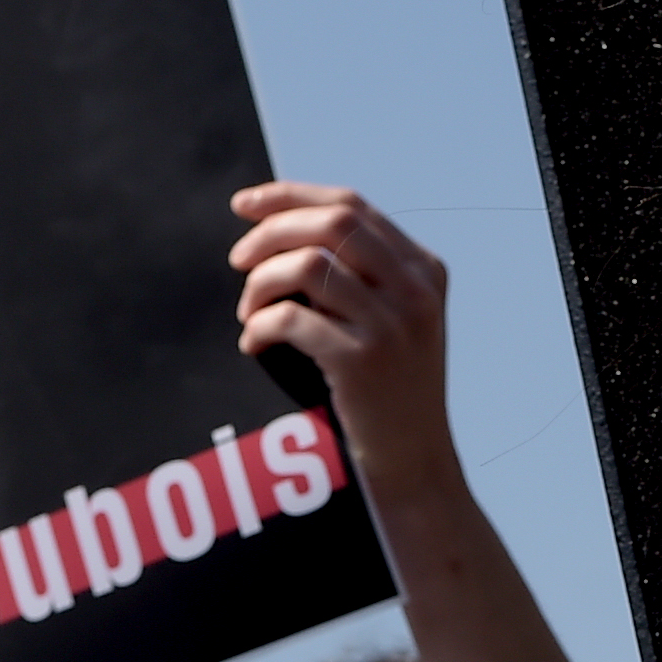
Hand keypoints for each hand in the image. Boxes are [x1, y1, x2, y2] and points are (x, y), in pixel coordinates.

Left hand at [230, 182, 452, 498]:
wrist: (414, 465)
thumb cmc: (390, 394)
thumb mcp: (397, 323)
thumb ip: (363, 276)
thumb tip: (283, 231)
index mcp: (423, 270)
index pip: (350, 205)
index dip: (290, 196)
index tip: (245, 204)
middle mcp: (414, 290)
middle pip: (331, 222)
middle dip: (271, 231)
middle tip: (238, 260)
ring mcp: (393, 325)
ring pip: (307, 265)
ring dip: (261, 283)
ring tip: (249, 312)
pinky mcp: (364, 361)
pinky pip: (291, 319)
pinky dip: (260, 327)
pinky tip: (255, 344)